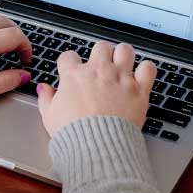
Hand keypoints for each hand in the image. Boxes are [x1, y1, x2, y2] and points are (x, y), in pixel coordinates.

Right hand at [37, 41, 156, 135]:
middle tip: (100, 66)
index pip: (68, 56)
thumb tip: (44, 89)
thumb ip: (46, 98)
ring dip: (122, 56)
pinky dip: (145, 69)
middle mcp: (99, 72)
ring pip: (125, 50)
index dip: (69, 63)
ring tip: (121, 65)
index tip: (71, 70)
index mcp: (74, 76)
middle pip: (100, 47)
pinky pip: (148, 68)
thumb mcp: (49, 116)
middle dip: (99, 54)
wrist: (97, 145)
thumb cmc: (74, 133)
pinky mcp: (139, 90)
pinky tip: (140, 74)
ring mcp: (120, 78)